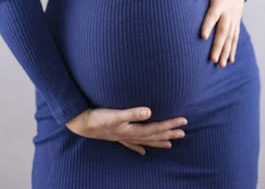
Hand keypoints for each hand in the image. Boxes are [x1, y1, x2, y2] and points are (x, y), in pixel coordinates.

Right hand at [65, 106, 187, 155]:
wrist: (81, 123)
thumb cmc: (98, 118)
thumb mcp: (115, 114)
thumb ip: (132, 113)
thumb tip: (149, 111)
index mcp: (133, 129)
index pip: (156, 127)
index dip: (170, 124)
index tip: (184, 121)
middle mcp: (131, 135)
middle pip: (154, 135)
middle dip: (169, 133)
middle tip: (183, 133)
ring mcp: (124, 137)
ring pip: (145, 140)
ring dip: (158, 141)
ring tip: (170, 144)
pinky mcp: (116, 136)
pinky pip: (131, 143)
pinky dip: (138, 147)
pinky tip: (143, 152)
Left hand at [194, 0, 249, 66]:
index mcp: (220, 2)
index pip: (213, 15)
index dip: (208, 25)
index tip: (203, 36)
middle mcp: (228, 13)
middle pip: (223, 31)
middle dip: (218, 46)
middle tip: (212, 59)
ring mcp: (234, 19)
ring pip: (230, 38)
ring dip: (226, 51)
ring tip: (221, 65)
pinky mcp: (236, 22)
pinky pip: (235, 37)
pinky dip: (232, 49)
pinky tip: (229, 60)